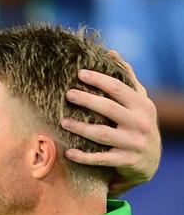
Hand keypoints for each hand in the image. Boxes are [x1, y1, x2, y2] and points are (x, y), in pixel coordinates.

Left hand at [61, 55, 160, 194]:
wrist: (150, 160)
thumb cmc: (138, 124)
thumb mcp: (139, 101)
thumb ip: (127, 78)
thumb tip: (112, 53)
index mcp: (142, 105)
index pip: (118, 88)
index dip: (99, 80)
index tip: (79, 73)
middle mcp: (140, 123)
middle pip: (109, 109)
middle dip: (87, 100)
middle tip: (68, 94)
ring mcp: (133, 143)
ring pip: (102, 134)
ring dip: (81, 128)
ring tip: (63, 122)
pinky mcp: (126, 162)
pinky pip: (101, 159)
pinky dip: (84, 157)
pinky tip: (68, 152)